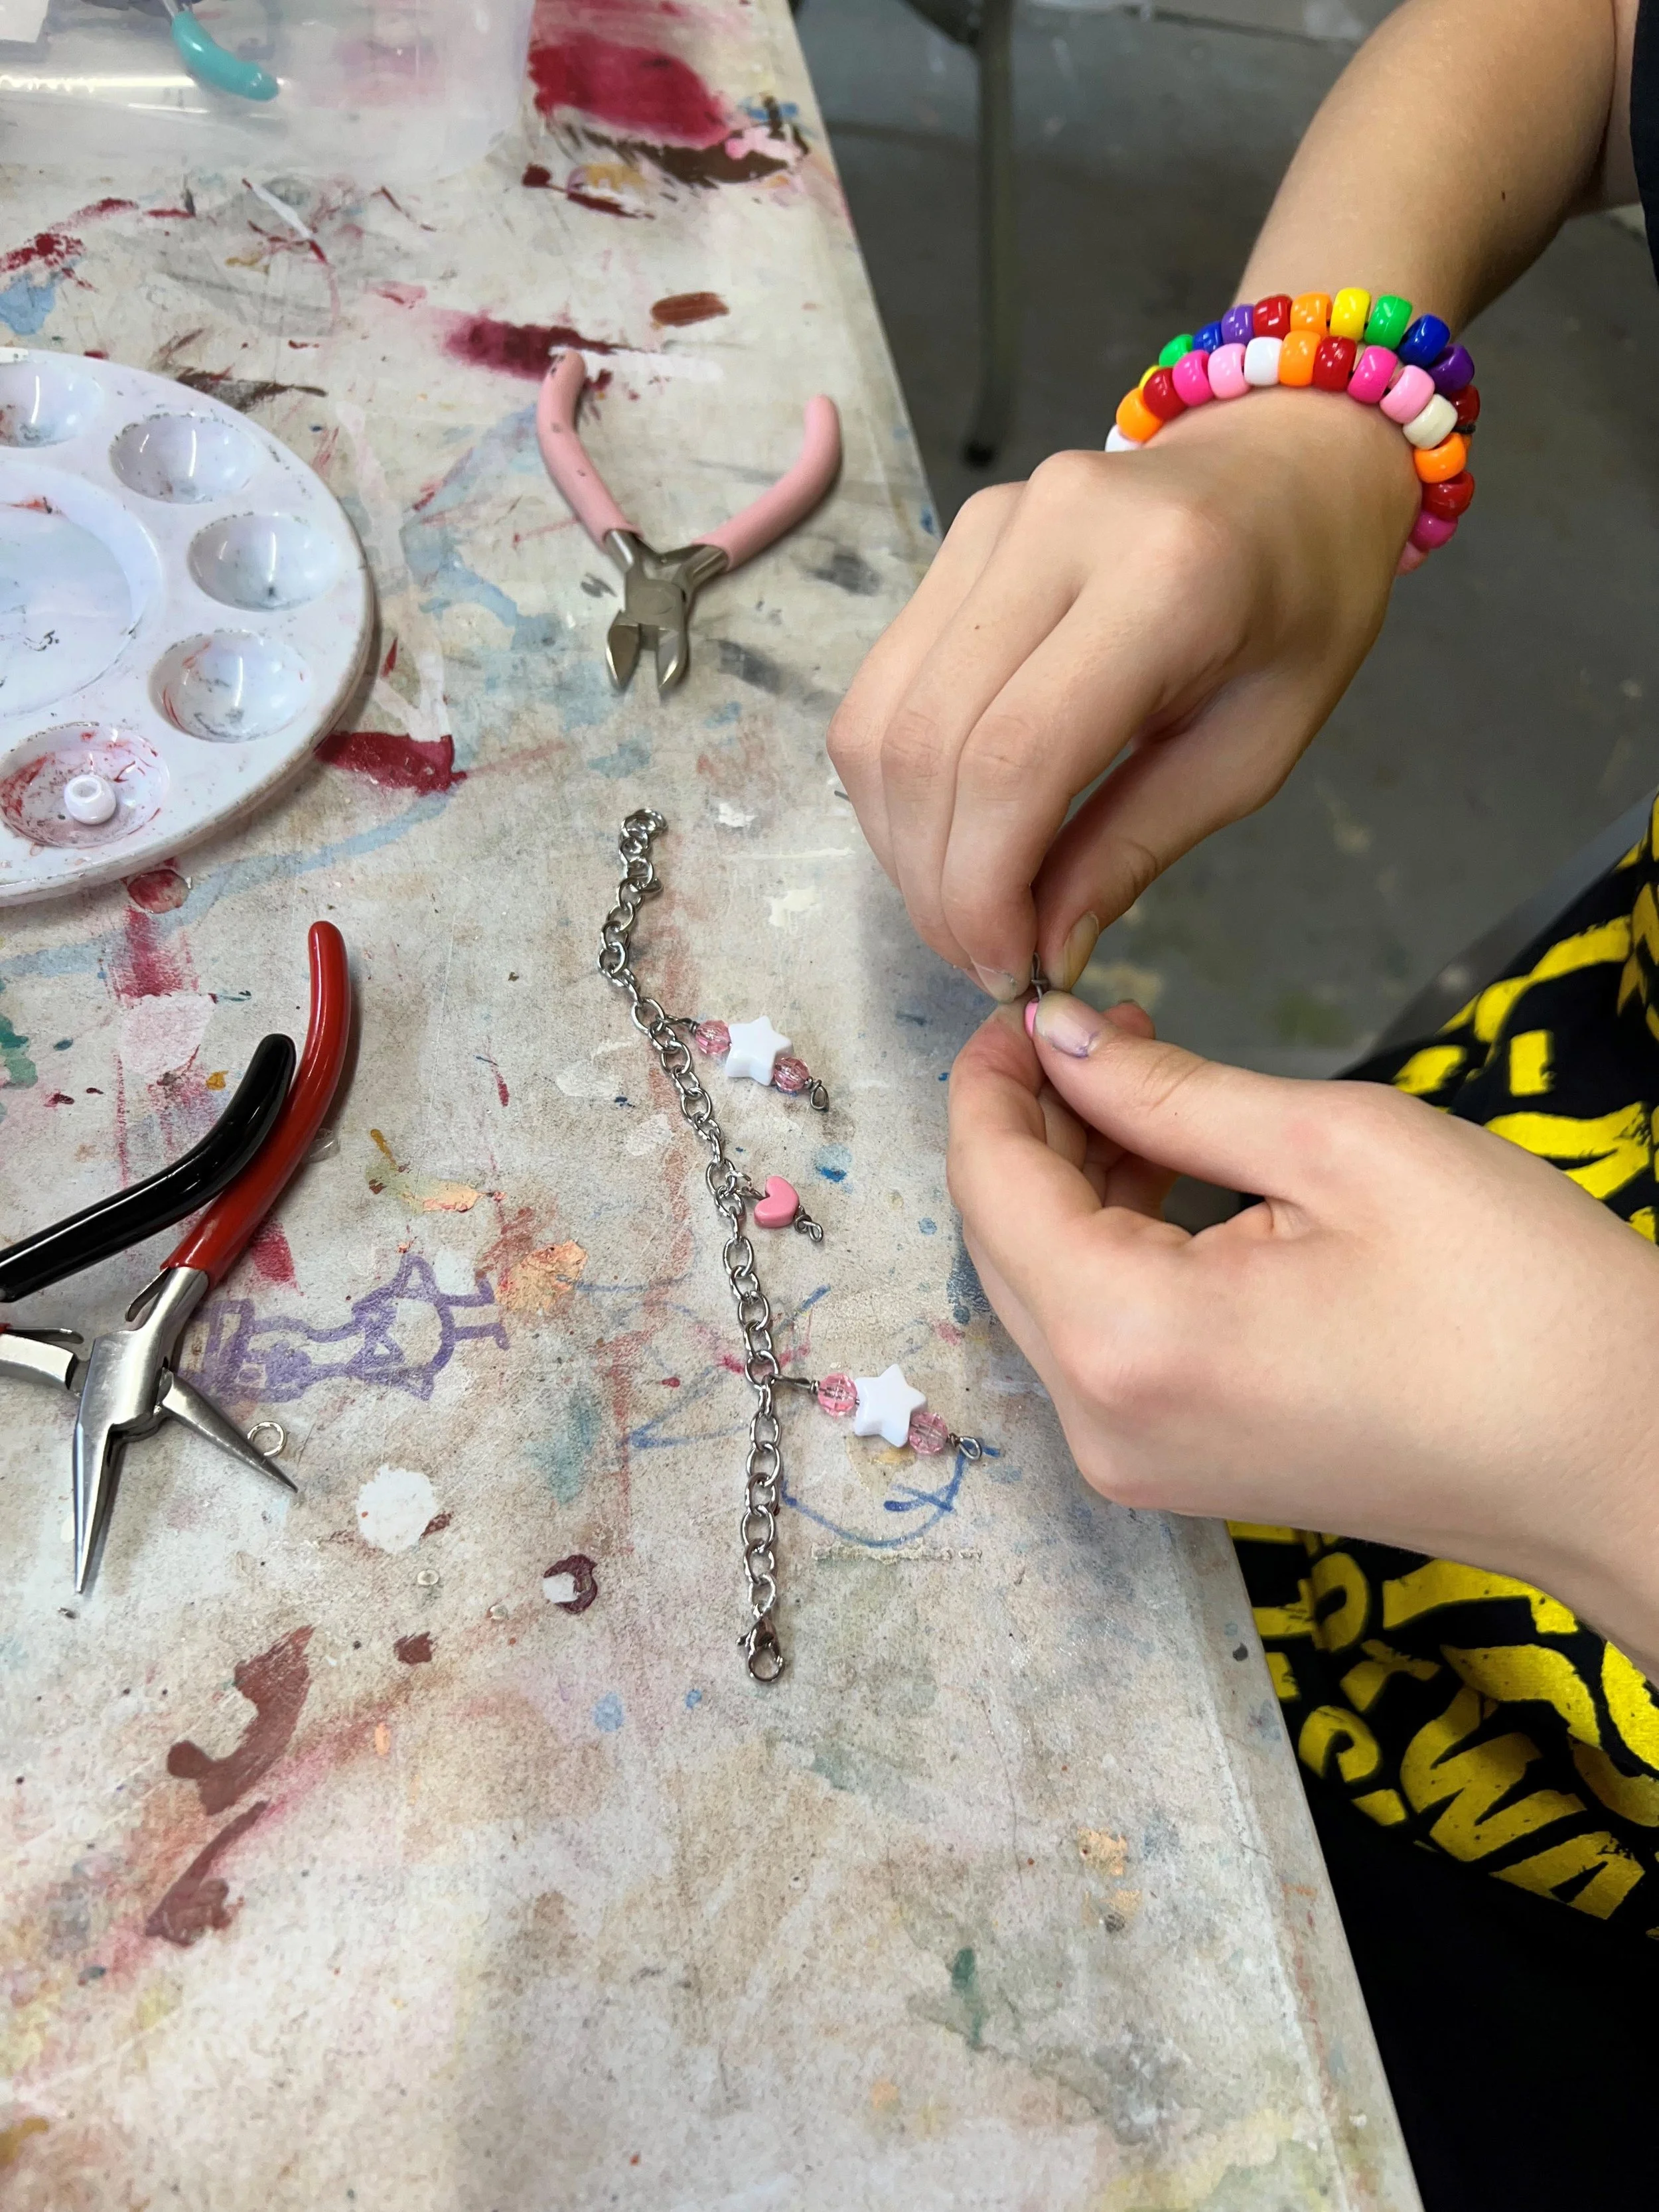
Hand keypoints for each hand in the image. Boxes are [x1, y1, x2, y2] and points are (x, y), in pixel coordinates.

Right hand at [829, 391, 1417, 999]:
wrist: (1291, 466)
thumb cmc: (1301, 610)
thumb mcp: (1254, 752)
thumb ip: (1135, 848)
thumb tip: (1041, 954)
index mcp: (1168, 580)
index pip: (1015, 759)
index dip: (983, 888)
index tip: (1006, 968)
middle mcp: (1060, 530)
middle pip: (929, 745)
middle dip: (935, 882)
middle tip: (980, 955)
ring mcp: (993, 522)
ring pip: (879, 719)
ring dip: (901, 841)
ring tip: (961, 903)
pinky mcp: (958, 535)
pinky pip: (884, 684)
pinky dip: (898, 783)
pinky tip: (950, 830)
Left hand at [947, 993, 1658, 1673]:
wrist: (1620, 1461)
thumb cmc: (1518, 1305)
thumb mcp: (1341, 1146)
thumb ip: (1172, 1091)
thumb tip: (1066, 1039)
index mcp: (1129, 1341)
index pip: (991, 1184)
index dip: (995, 1079)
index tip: (1028, 1006)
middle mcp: (1103, 1422)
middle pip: (1001, 1241)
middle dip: (1034, 1124)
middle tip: (1102, 1030)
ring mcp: (1136, 1461)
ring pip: (1047, 1288)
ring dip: (1075, 1182)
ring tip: (1148, 1087)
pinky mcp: (1178, 1468)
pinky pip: (1101, 1339)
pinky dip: (1114, 1249)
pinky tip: (1171, 1177)